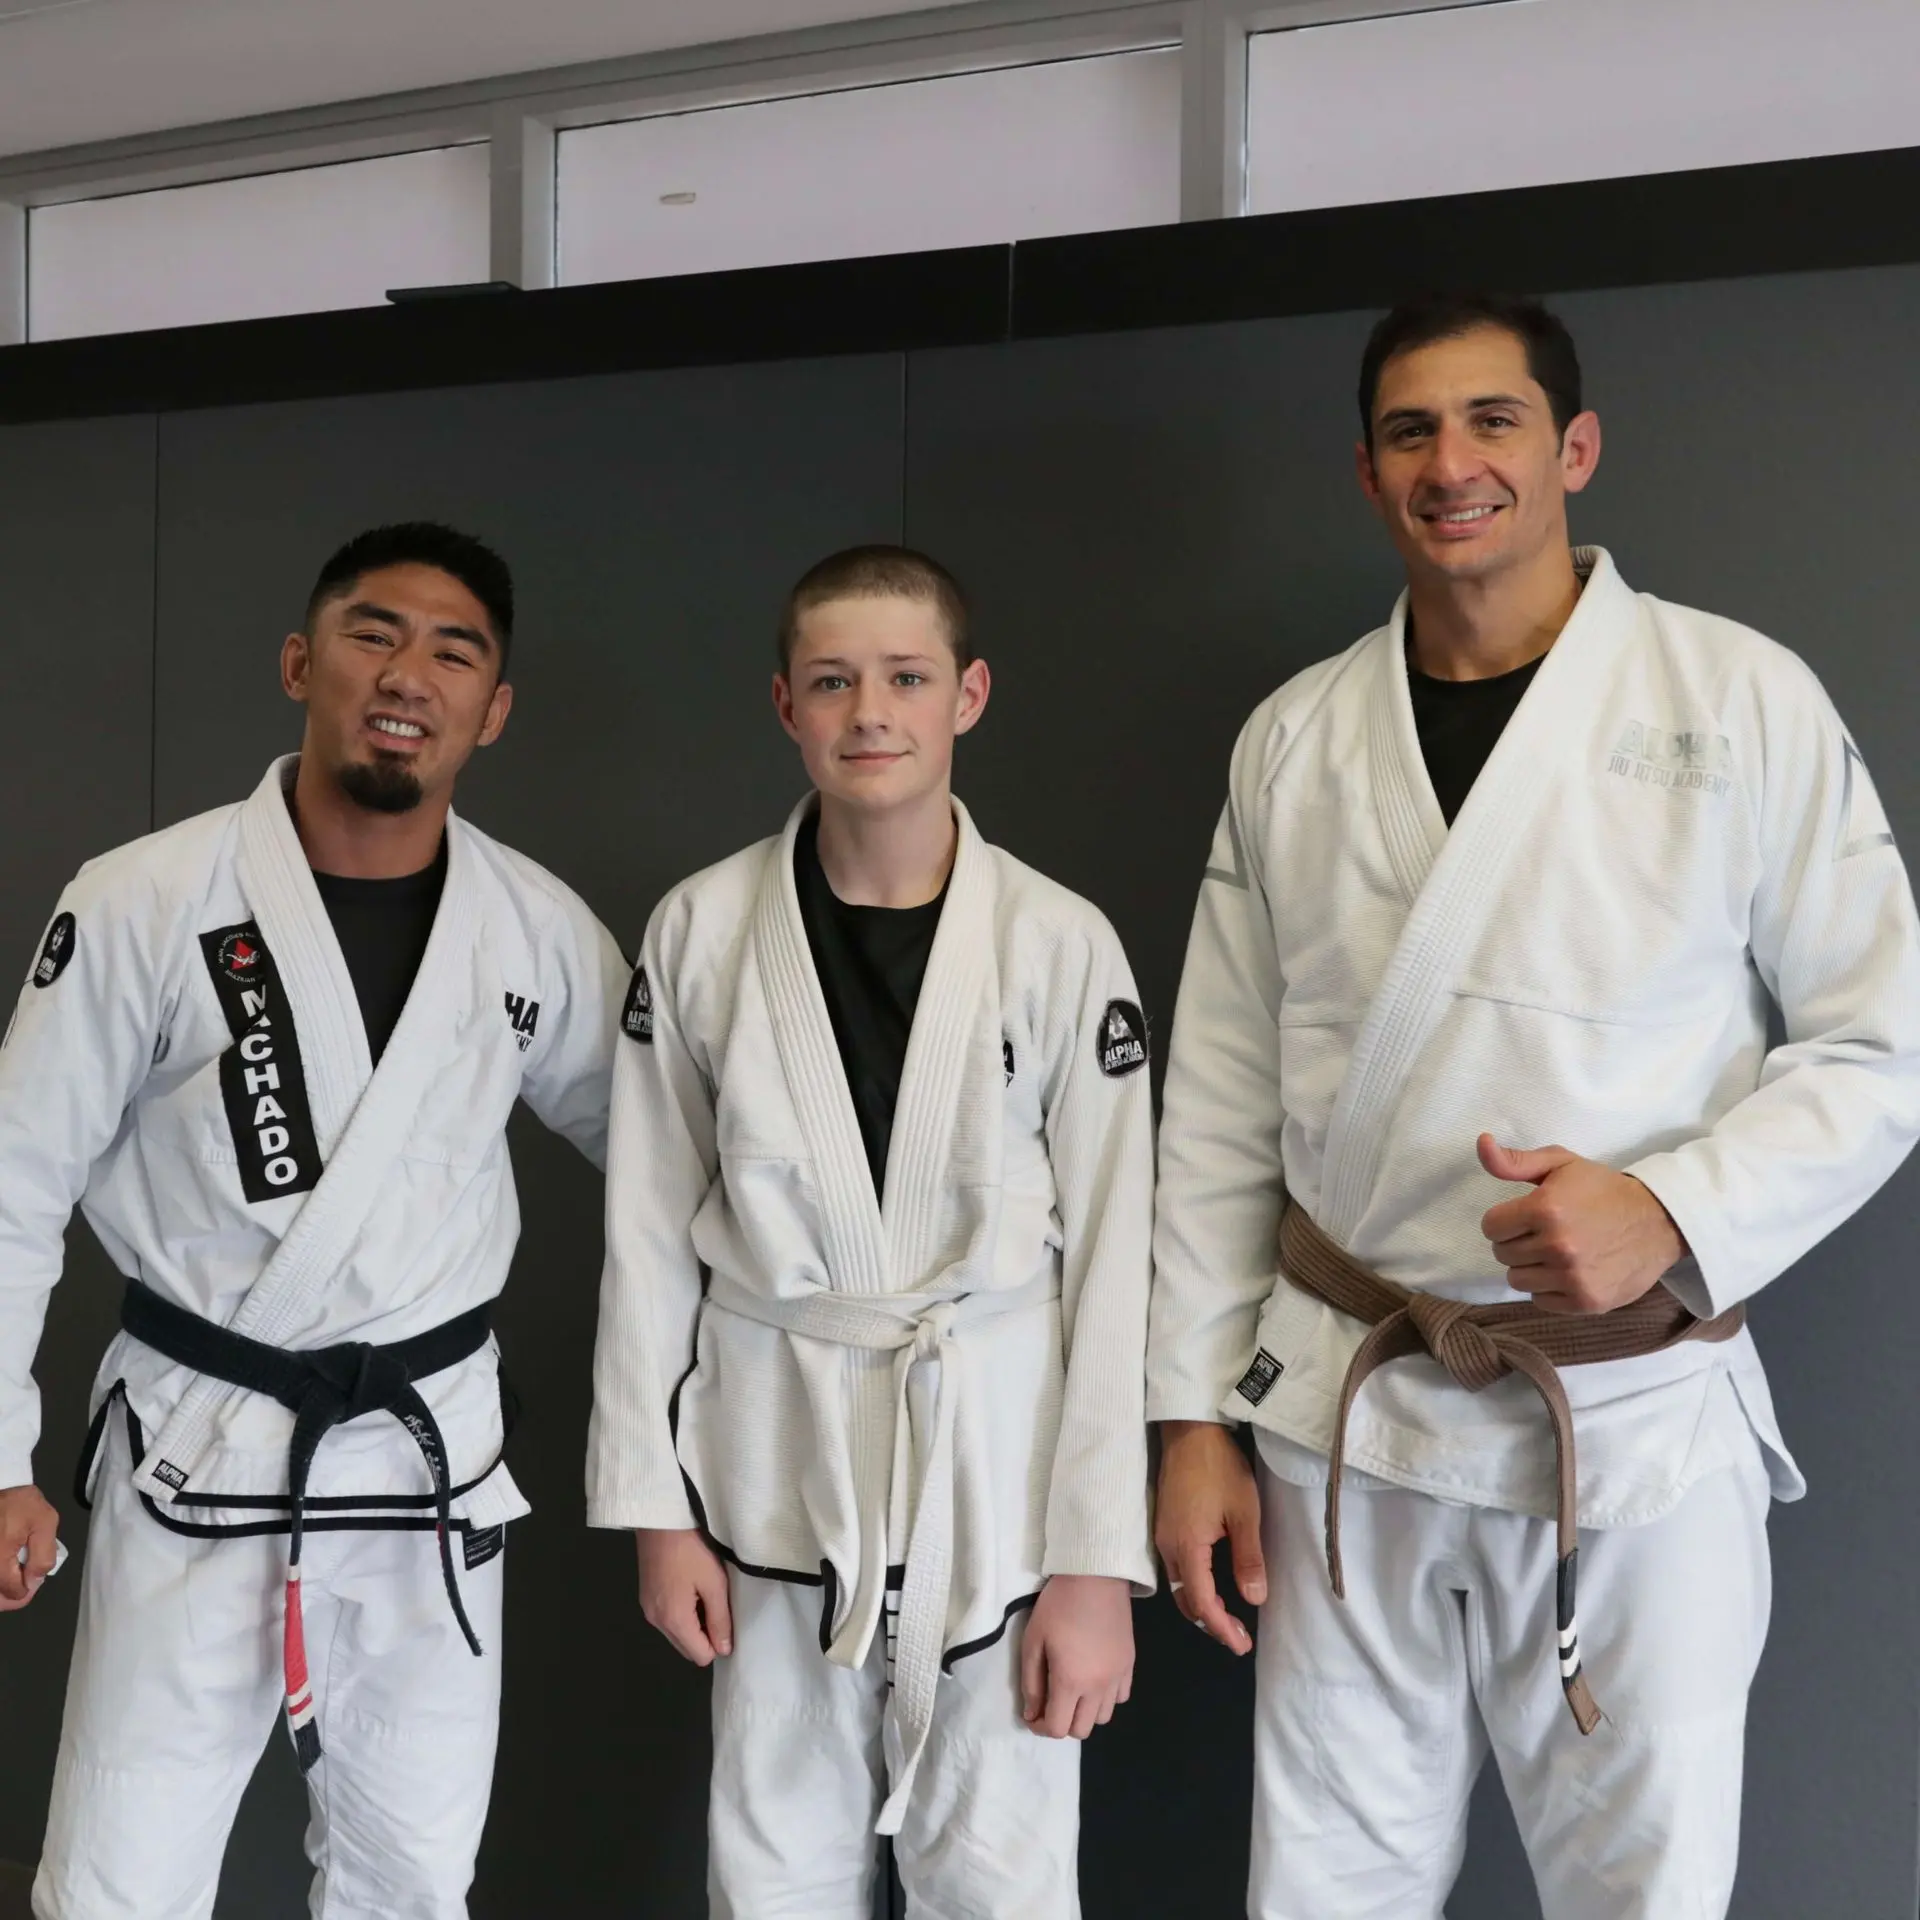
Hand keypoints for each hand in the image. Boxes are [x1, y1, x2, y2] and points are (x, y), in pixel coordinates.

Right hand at [0, 1485, 57, 1611]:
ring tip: (15, 1575)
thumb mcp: (45, 1523)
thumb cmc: (21, 1503)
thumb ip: (43, 1556)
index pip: (12, 1591)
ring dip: (2, 1586)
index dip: (27, 1588)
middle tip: (24, 1579)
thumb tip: (34, 1582)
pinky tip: (8, 1568)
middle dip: (10, 1593)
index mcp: (0, 1558)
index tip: (33, 1576)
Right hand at [635, 1527, 732, 1664]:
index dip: (718, 1644)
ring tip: (704, 1594)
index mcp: (673, 1621)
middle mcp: (656, 1621)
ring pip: (676, 1634)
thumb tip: (723, 1650)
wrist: (660, 1519)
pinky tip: (689, 1588)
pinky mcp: (645, 1596)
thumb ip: (720, 1620)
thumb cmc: (691, 1549)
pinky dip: (680, 1613)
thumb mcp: (714, 1583)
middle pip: (686, 1648)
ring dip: (693, 1624)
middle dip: (704, 1636)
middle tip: (717, 1606)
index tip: (727, 1620)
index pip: (699, 1656)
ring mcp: (647, 1609)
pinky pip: (666, 1619)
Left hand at [1020, 1574, 1134, 1739]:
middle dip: (1062, 1723)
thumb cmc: (1058, 1606)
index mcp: (1071, 1681)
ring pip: (1103, 1717)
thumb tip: (1032, 1714)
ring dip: (1085, 1712)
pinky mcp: (1130, 1664)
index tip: (1032, 1714)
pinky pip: (1120, 1697)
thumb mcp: (1033, 1641)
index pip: (1058, 1728)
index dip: (1040, 1727)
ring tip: (1073, 1690)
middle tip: (1051, 1701)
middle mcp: (1098, 1687)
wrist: (1095, 1576)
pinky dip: (1106, 1698)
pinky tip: (1095, 1678)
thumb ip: (1031, 1683)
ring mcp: (1118, 1677)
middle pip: (1081, 1730)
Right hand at [1153, 1420, 1264, 1654]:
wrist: (1190, 1430)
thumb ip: (1248, 1559)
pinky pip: (1176, 1567)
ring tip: (1229, 1615)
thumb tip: (1254, 1600)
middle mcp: (1168, 1547)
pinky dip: (1194, 1585)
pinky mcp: (1164, 1524)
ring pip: (1179, 1585)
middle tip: (1239, 1636)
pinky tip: (1213, 1582)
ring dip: (1202, 1605)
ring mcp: (1162, 1535)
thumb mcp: (1244, 1513)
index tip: (1242, 1645)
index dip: (1221, 1628)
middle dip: (1210, 1623)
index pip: (1201, 1603)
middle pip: (1185, 1600)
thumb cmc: (1220, 1468)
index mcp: (1187, 1547)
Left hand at [1478, 1134, 1685, 1314]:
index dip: (1504, 1220)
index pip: (1491, 1227)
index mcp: (1545, 1209)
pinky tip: (1567, 1271)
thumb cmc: (1603, 1190)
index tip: (1523, 1216)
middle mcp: (1557, 1246)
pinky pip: (1541, 1300)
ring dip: (1530, 1266)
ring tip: (1554, 1252)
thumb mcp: (1561, 1164)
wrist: (1658, 1222)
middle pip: (1503, 1254)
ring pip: (1517, 1280)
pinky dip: (1548, 1288)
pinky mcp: (1586, 1301)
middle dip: (1516, 1242)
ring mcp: (1572, 1277)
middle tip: (1543, 1233)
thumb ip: (1515, 1161)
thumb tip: (1482, 1143)